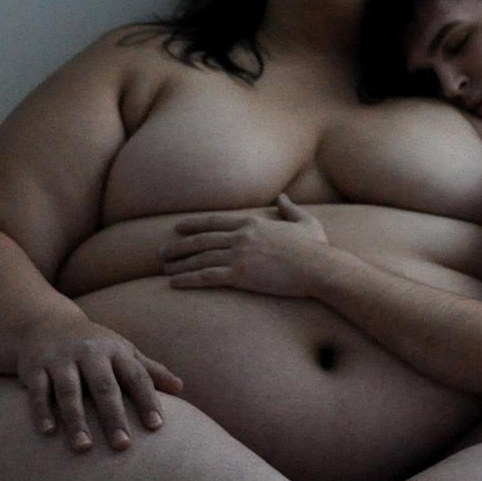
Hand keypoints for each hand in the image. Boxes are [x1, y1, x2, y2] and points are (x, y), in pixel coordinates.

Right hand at [15, 313, 182, 453]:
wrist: (45, 322)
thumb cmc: (93, 344)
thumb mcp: (122, 351)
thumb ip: (149, 370)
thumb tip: (180, 388)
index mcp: (115, 351)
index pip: (135, 377)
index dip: (146, 400)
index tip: (156, 427)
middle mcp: (89, 353)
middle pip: (103, 387)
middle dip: (113, 416)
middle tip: (123, 447)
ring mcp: (60, 359)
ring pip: (69, 391)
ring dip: (76, 419)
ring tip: (84, 447)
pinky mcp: (35, 367)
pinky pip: (38, 390)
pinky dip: (41, 410)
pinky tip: (48, 432)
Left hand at [161, 194, 331, 297]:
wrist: (320, 268)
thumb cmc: (316, 248)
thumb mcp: (304, 222)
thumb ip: (290, 209)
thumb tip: (283, 198)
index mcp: (252, 222)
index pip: (214, 221)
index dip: (193, 224)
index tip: (177, 227)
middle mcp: (241, 235)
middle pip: (201, 239)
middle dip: (178, 245)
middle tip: (161, 251)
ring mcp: (239, 254)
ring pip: (200, 258)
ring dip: (179, 263)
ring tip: (164, 268)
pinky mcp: (240, 275)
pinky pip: (206, 276)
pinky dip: (188, 278)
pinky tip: (174, 282)